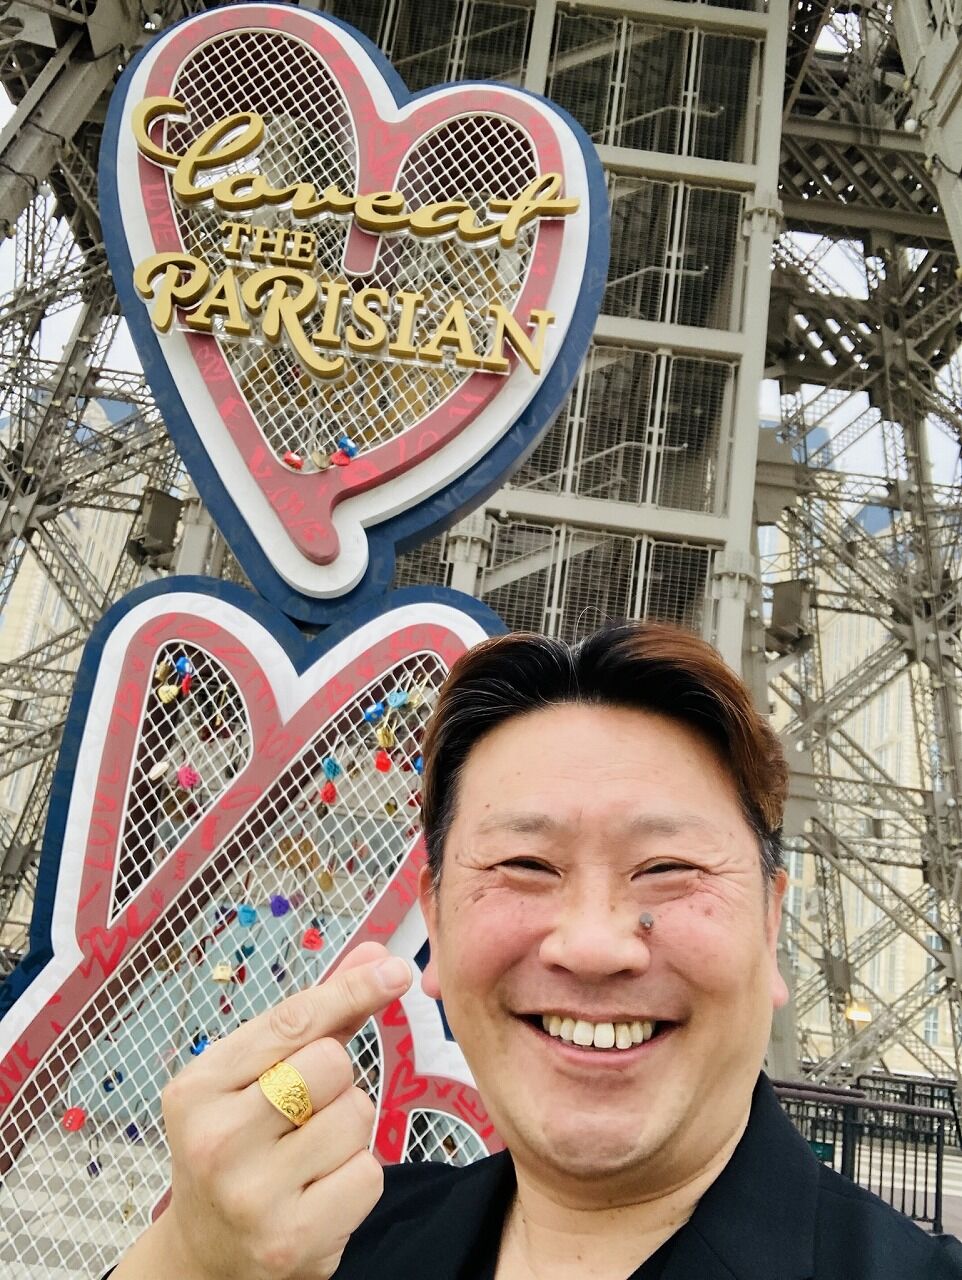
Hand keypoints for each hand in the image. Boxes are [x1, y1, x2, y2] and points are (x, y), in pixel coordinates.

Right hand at [116, 942, 411, 1279]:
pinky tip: (320, 1190)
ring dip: (349, 1129)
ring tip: (309, 1152)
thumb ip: (317, 1016)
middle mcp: (216, 1141)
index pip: (291, 1021)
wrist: (206, 1250)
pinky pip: (369, 1174)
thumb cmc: (238, 1144)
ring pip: (356, 1117)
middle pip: (331, 1064)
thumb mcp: (255, 1075)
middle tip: (304, 1109)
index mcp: (198, 1088)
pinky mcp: (292, 1241)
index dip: (351, 989)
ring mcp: (252, 1197)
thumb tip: (375, 957)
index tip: (393, 969)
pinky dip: (357, 1177)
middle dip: (335, 1080)